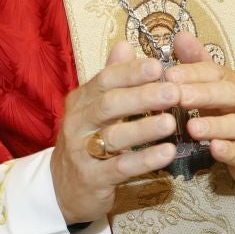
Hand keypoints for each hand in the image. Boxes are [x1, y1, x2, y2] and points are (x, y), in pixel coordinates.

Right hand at [50, 41, 181, 225]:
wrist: (61, 188)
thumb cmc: (86, 141)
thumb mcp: (93, 108)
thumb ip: (111, 78)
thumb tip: (124, 44)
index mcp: (81, 101)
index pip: (104, 80)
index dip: (130, 73)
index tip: (157, 66)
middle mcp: (78, 123)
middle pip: (109, 105)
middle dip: (142, 97)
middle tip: (173, 93)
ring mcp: (82, 152)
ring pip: (114, 136)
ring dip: (144, 129)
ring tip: (171, 122)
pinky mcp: (93, 179)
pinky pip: (120, 167)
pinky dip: (144, 160)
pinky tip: (167, 153)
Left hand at [163, 33, 234, 192]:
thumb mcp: (219, 89)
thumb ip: (199, 65)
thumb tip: (179, 36)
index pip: (215, 73)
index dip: (192, 73)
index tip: (167, 75)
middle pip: (229, 94)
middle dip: (202, 94)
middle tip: (177, 96)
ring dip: (215, 125)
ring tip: (191, 127)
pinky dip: (231, 151)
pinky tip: (215, 149)